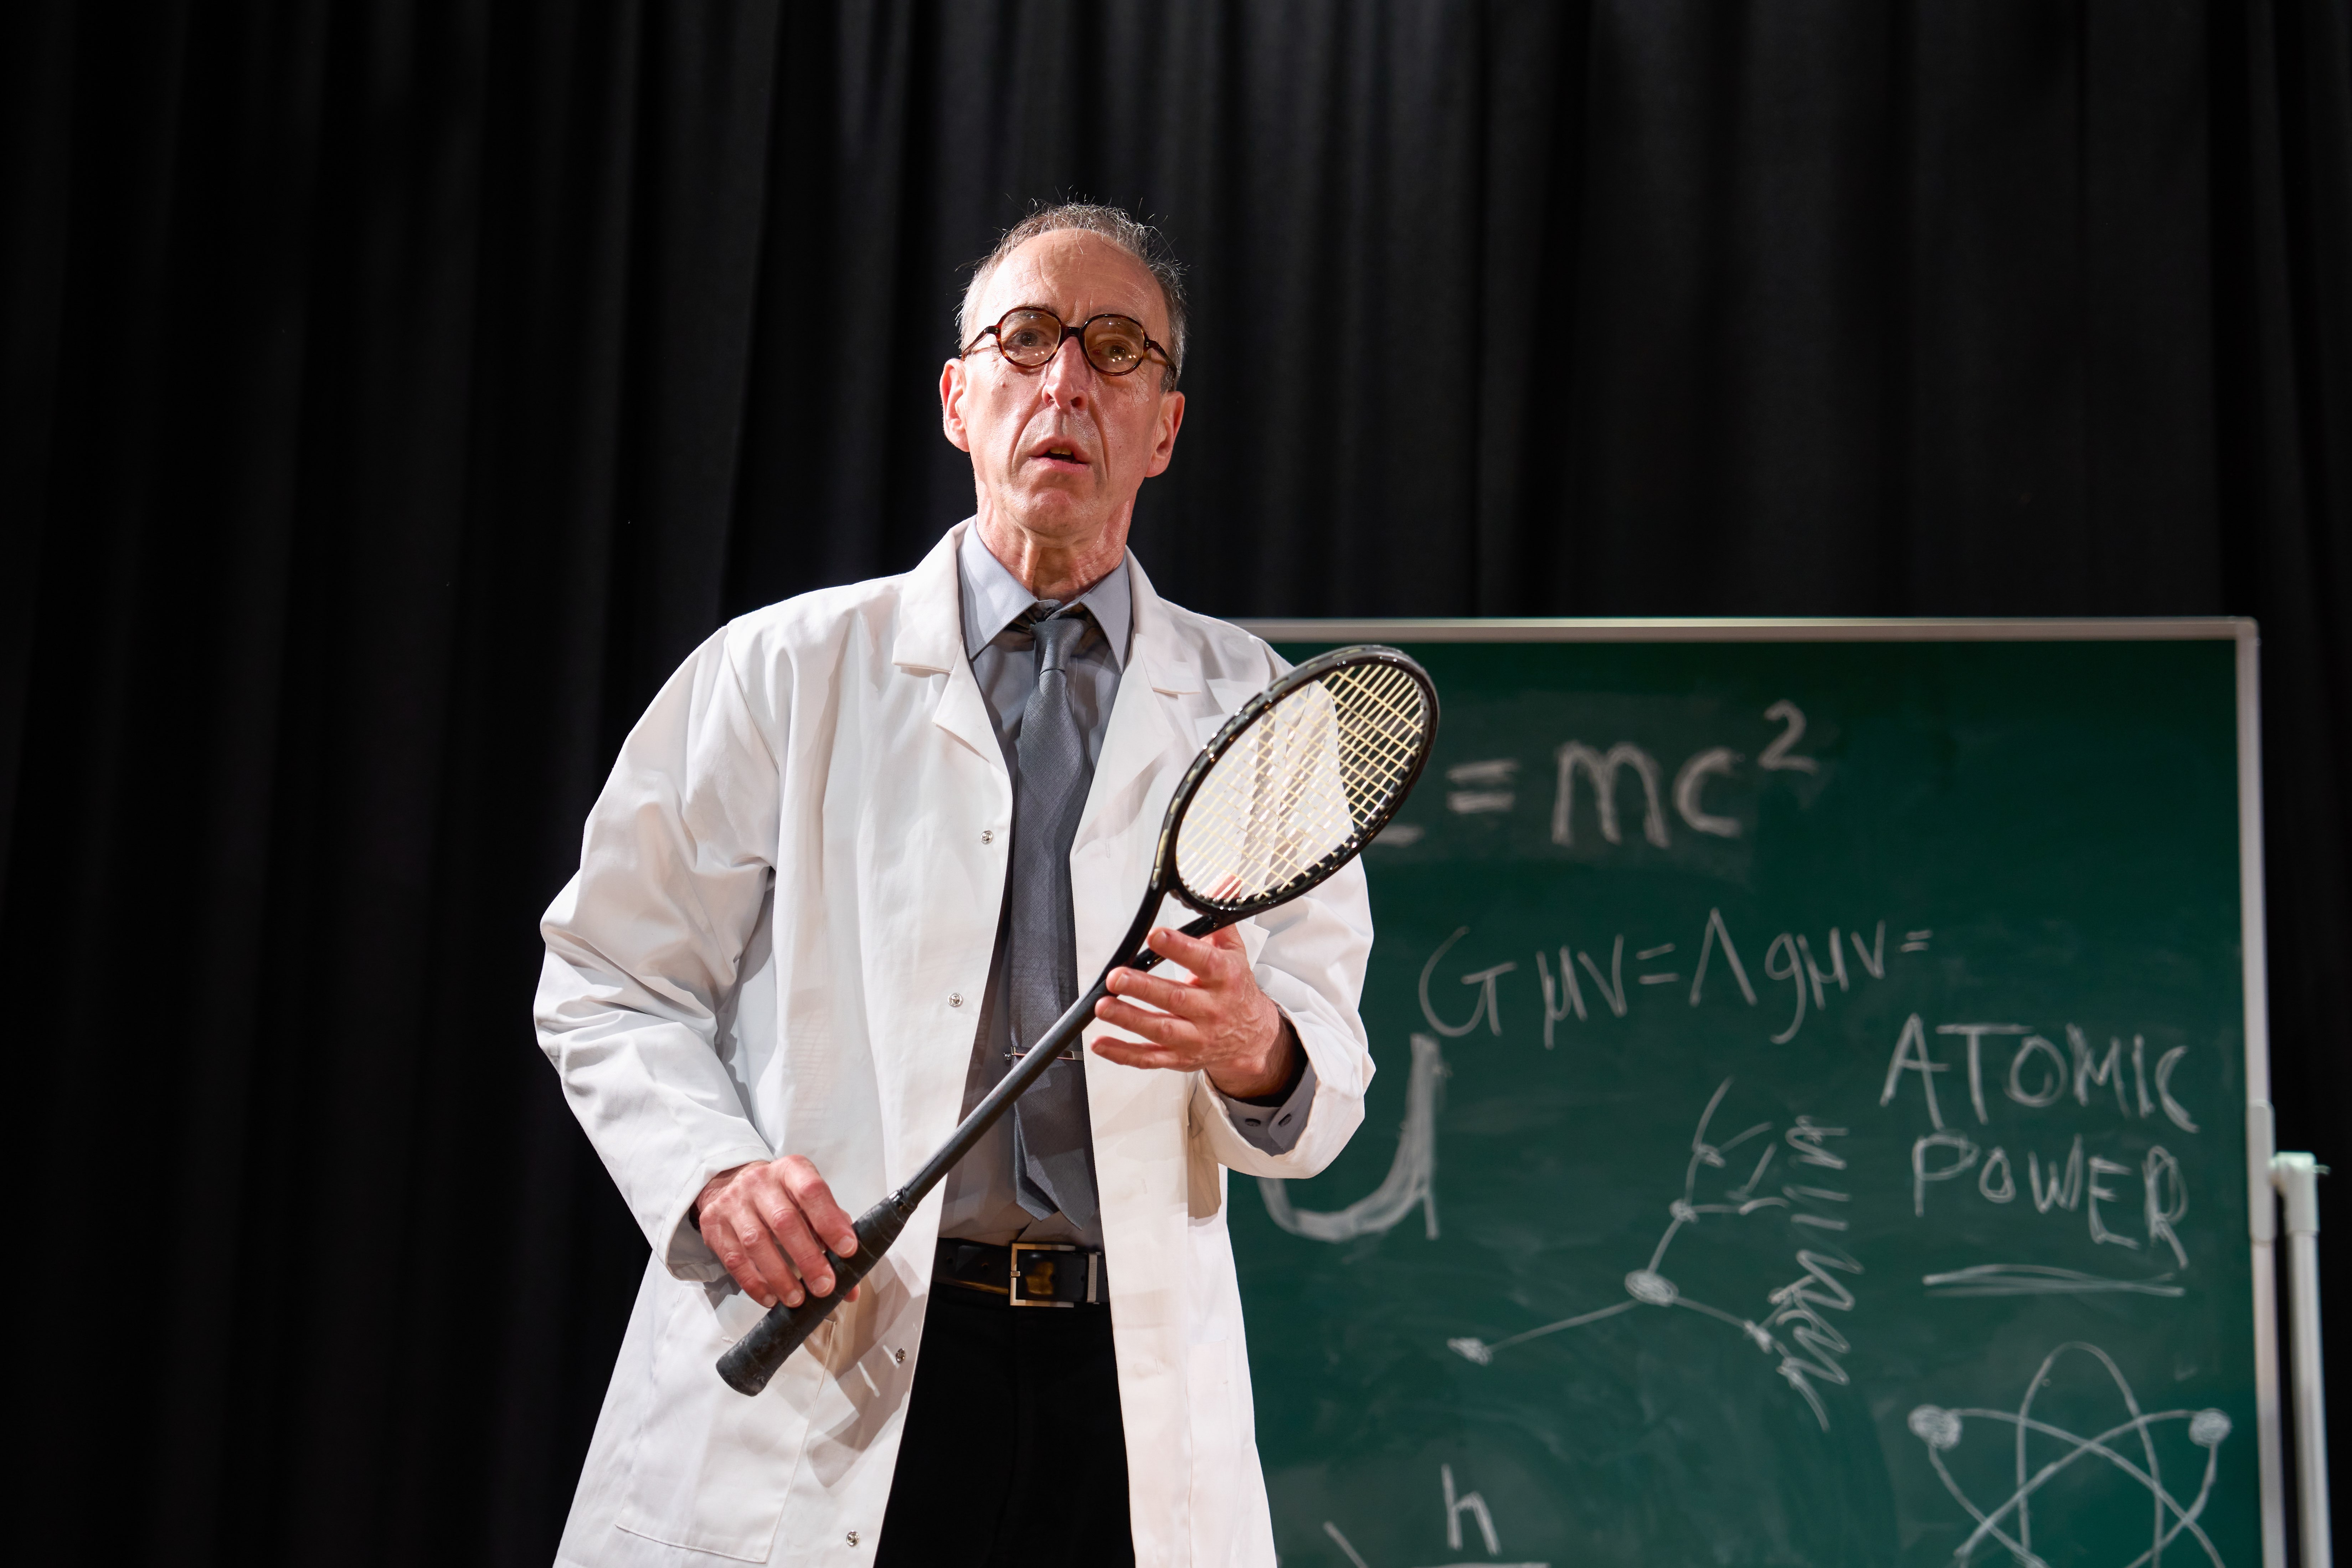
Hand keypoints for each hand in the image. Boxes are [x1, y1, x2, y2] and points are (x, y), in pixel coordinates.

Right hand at [693, 1156, 861, 1309]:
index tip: (847, 1250)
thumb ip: (832, 1233)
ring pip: (756, 1242)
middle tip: (825, 1287)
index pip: (812, 1191)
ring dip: (780, 1276)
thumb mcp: (808, 1201)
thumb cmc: (780, 1197)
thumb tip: (851, 1283)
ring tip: (798, 1299)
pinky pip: (734, 1259)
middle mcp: (760, 1182)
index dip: (830, 1222)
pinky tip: (771, 1298)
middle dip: (807, 1258)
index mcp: (791, 1170)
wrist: (730, 1183)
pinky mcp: (714, 1225)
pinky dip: (754, 1283)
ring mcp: (733, 1203)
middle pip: (784, 1221)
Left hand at [1093, 925, 1297, 1098]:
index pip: (1203, 961)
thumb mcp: (1235, 952)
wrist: (1251, 1038)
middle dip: (1143, 988)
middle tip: (1117, 977)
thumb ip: (1220, 920)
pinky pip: (1149, 1058)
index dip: (1179, 948)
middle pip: (1175, 999)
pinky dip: (1124, 1053)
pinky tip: (1101, 1043)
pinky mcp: (1180, 1057)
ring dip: (1129, 1019)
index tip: (1155, 936)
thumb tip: (1223, 883)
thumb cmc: (1235, 989)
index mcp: (1225, 977)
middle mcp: (1211, 1009)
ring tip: (1103, 1006)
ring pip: (1160, 1029)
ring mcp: (1195, 1037)